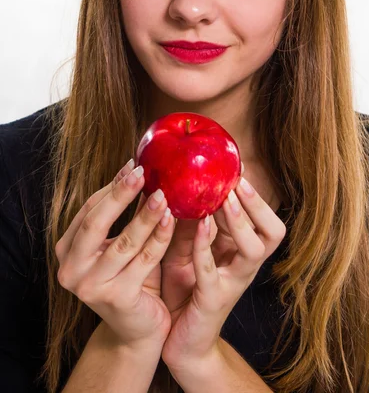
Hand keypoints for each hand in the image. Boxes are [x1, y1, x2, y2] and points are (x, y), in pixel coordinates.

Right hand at [55, 160, 175, 348]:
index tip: (134, 165)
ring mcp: (92, 286)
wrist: (138, 331)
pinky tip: (172, 219)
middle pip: (97, 222)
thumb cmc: (131, 279)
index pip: (88, 210)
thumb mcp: (121, 245)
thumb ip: (123, 216)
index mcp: (67, 251)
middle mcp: (71, 269)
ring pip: (124, 241)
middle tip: (143, 172)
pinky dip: (160, 237)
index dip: (112, 186)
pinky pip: (144, 260)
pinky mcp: (118, 298)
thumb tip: (139, 171)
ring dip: (145, 214)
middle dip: (121, 194)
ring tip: (163, 193)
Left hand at [160, 169, 286, 369]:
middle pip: (272, 232)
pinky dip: (206, 246)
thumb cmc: (184, 289)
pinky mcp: (212, 300)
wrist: (179, 342)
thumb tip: (182, 181)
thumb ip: (190, 220)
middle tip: (238, 182)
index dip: (255, 195)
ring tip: (224, 200)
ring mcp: (232, 283)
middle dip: (257, 204)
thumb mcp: (186, 247)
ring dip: (239, 222)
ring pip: (253, 250)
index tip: (239, 167)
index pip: (264, 219)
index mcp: (242, 250)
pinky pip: (212, 271)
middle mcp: (245, 266)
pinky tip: (200, 226)